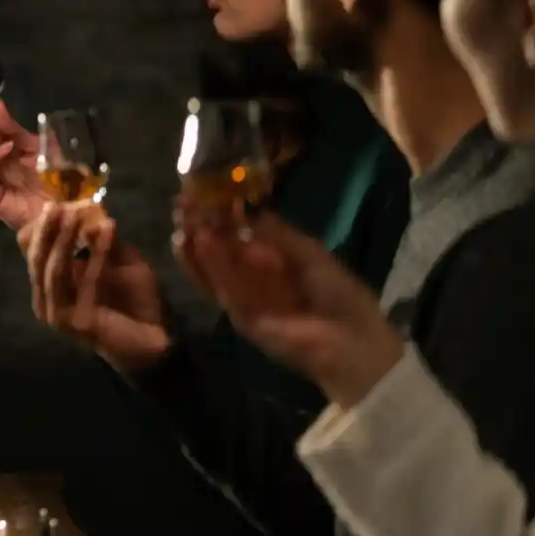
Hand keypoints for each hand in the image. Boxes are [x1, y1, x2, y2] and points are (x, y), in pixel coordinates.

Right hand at [19, 203, 171, 372]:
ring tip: (76, 214)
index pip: (30, 252)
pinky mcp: (77, 322)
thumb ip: (99, 240)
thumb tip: (86, 211)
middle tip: (56, 205)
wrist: (155, 341)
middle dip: (46, 230)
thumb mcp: (117, 261)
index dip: (40, 227)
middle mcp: (45, 302)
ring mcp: (58, 315)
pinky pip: (85, 281)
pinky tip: (109, 231)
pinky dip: (97, 254)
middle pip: (36, 259)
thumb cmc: (135, 300)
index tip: (56, 203)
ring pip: (54, 270)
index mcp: (48, 287)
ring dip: (64, 239)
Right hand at [173, 204, 403, 406]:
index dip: (220, 217)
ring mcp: (246, 300)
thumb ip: (277, 233)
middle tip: (182, 206)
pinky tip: (199, 242)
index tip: (203, 194)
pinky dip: (210, 267)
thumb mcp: (310, 253)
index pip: (239, 236)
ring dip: (197, 246)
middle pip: (220, 252)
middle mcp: (255, 279)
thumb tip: (242, 209)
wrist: (352, 340)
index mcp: (274, 262)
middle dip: (201, 228)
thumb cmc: (340, 294)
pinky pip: (223, 290)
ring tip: (183, 221)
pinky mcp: (242, 318)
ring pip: (214, 271)